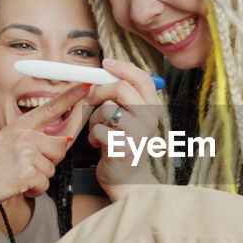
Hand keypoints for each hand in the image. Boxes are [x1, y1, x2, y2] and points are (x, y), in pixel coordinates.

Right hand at [0, 86, 86, 210]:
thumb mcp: (9, 142)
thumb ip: (34, 139)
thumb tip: (63, 142)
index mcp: (20, 125)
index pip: (51, 108)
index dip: (70, 96)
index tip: (87, 86)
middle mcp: (24, 135)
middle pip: (60, 147)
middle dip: (49, 162)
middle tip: (27, 166)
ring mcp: (25, 152)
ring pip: (53, 169)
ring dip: (39, 178)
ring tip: (19, 176)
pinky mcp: (26, 171)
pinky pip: (44, 184)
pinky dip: (34, 190)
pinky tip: (18, 185)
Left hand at [85, 59, 163, 200]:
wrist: (127, 178)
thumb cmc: (123, 143)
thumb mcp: (129, 116)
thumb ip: (123, 95)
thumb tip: (107, 69)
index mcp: (152, 108)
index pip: (141, 78)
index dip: (122, 67)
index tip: (105, 63)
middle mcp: (149, 119)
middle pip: (121, 88)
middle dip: (99, 90)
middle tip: (90, 99)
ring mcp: (138, 133)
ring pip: (106, 109)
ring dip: (94, 118)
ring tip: (98, 130)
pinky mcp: (123, 147)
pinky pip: (98, 129)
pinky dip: (93, 136)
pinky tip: (98, 144)